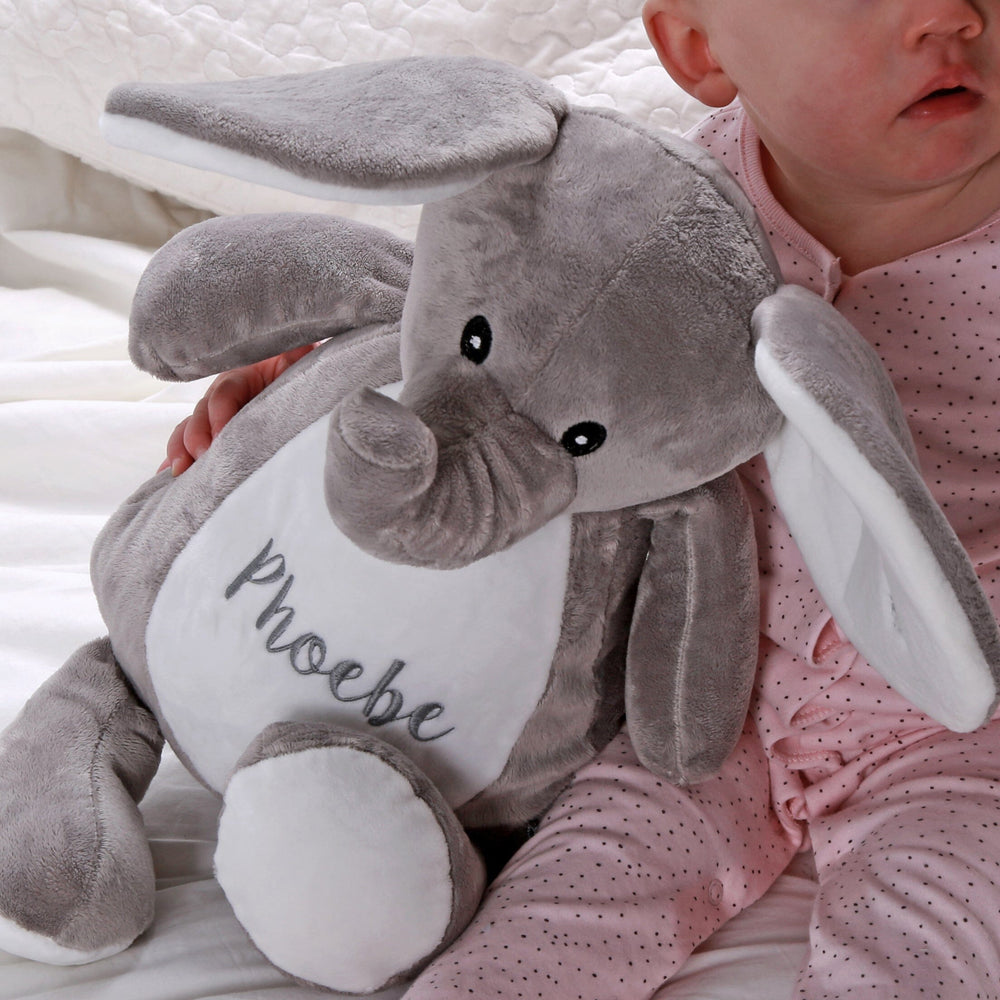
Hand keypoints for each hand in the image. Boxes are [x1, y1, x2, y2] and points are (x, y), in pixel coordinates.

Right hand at [160, 343, 316, 474]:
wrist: (300, 377)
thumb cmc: (301, 370)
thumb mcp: (300, 358)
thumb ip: (298, 354)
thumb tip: (301, 347)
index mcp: (244, 375)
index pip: (224, 393)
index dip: (220, 415)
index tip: (221, 437)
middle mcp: (223, 393)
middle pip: (201, 412)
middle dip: (197, 437)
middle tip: (204, 457)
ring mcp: (216, 413)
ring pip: (191, 428)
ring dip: (182, 449)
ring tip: (180, 469)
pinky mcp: (215, 433)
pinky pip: (190, 442)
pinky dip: (178, 457)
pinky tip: (170, 473)